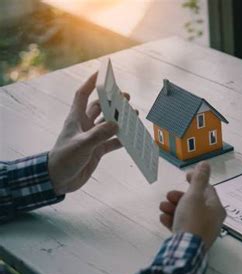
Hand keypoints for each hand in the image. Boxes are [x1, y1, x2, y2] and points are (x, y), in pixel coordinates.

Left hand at [48, 73, 129, 194]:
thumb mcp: (82, 145)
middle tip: (127, 98)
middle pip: (100, 107)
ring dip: (120, 119)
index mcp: (76, 119)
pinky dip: (121, 139)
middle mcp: (85, 125)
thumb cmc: (64, 159)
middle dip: (113, 101)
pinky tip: (131, 138)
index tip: (102, 73)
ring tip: (133, 115)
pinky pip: (112, 142)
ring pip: (108, 124)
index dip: (91, 82)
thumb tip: (117, 124)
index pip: (83, 95)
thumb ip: (99, 135)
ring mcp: (92, 137)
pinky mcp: (97, 150)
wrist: (58, 180)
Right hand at [159, 162, 225, 250]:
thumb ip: (199, 179)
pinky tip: (163, 218)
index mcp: (216, 208)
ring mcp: (202, 231)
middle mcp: (212, 220)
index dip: (196, 180)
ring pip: (187, 214)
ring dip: (173, 208)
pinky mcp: (192, 241)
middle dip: (180, 197)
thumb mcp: (194, 196)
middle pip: (196, 202)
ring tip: (162, 207)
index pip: (208, 189)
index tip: (185, 176)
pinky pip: (183, 226)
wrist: (185, 251)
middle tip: (168, 195)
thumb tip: (206, 163)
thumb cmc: (192, 220)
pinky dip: (173, 220)